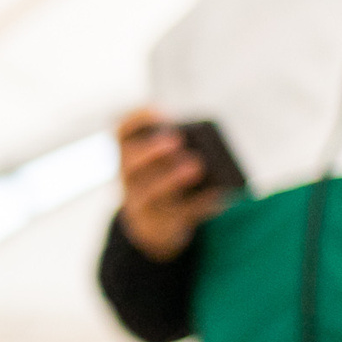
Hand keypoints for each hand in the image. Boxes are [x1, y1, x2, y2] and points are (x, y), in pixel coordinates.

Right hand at [116, 105, 228, 262]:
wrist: (151, 228)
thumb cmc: (163, 184)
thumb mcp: (164, 167)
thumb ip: (178, 157)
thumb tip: (202, 156)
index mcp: (128, 158)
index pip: (122, 133)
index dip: (138, 120)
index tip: (161, 112)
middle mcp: (129, 181)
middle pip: (130, 167)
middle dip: (151, 152)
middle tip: (176, 141)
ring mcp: (142, 206)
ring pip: (149, 195)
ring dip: (171, 180)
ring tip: (196, 166)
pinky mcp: (162, 225)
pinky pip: (180, 215)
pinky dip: (201, 204)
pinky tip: (219, 193)